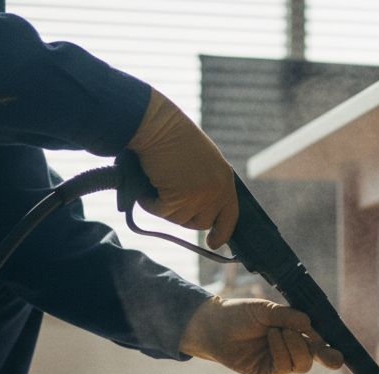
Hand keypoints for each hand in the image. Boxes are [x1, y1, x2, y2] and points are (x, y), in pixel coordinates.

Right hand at [127, 88, 238, 247]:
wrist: (158, 125)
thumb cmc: (173, 137)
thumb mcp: (202, 161)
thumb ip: (207, 184)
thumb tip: (199, 213)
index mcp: (226, 179)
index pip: (230, 215)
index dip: (222, 232)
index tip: (213, 243)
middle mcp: (217, 190)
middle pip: (200, 222)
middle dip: (182, 215)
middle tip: (167, 195)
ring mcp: (200, 196)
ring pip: (178, 219)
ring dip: (163, 206)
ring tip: (157, 182)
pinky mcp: (180, 198)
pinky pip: (161, 212)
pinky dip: (149, 202)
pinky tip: (148, 184)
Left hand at [181, 297, 343, 373]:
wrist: (214, 324)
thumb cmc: (240, 313)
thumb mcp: (267, 309)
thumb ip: (289, 317)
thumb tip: (310, 324)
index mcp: (295, 332)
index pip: (319, 343)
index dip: (330, 349)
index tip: (339, 354)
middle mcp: (290, 349)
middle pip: (315, 357)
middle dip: (318, 350)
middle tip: (312, 339)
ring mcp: (279, 362)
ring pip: (302, 364)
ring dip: (294, 345)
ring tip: (277, 330)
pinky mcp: (267, 372)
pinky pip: (284, 366)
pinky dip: (281, 350)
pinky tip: (271, 336)